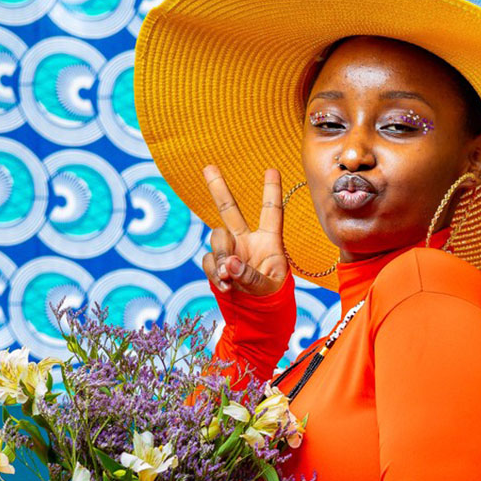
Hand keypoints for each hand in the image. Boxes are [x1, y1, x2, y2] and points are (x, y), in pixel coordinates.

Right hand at [200, 165, 289, 295]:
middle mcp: (248, 240)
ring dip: (221, 256)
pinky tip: (225, 286)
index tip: (272, 169)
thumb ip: (251, 276)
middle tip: (209, 167)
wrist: (255, 313)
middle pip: (230, 210)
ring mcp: (230, 251)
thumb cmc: (270, 296)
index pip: (272, 212)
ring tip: (228, 277)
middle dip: (218, 188)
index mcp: (270, 241)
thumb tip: (229, 264)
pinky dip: (215, 273)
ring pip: (217, 238)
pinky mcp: (217, 263)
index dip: (272, 191)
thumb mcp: (268, 287)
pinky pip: (209, 260)